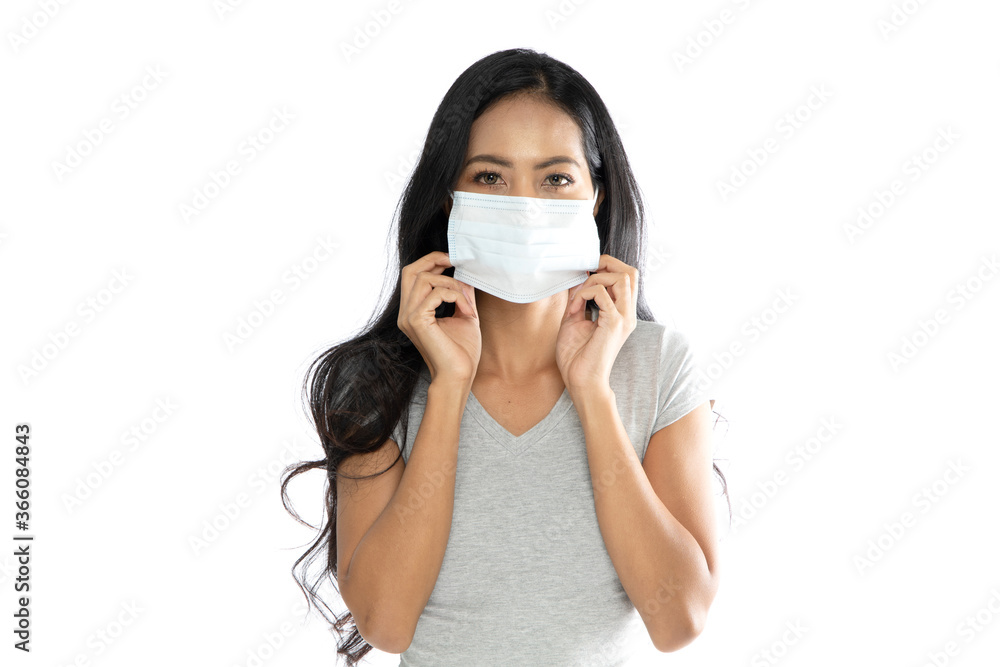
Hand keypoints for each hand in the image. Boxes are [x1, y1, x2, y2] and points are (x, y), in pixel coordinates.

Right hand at [397, 251, 480, 384]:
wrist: (459, 376)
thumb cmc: (462, 352)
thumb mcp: (464, 314)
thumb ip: (461, 294)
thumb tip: (465, 274)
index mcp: (413, 311)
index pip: (412, 275)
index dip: (431, 262)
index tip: (452, 261)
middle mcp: (406, 313)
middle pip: (409, 271)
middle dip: (432, 260)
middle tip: (454, 261)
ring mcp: (408, 317)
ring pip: (424, 278)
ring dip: (451, 283)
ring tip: (466, 301)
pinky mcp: (416, 321)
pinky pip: (435, 293)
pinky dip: (454, 295)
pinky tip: (466, 310)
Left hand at [555, 254, 637, 396]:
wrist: (581, 382)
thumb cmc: (577, 357)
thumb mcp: (574, 320)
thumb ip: (578, 299)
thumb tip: (576, 279)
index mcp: (622, 312)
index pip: (627, 277)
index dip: (608, 267)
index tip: (586, 272)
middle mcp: (627, 313)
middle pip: (631, 272)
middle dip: (606, 264)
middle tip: (586, 272)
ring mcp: (624, 318)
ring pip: (622, 277)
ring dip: (596, 279)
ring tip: (580, 295)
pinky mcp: (615, 323)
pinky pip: (602, 293)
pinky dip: (585, 293)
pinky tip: (576, 307)